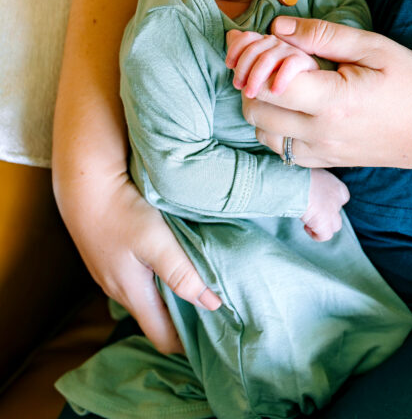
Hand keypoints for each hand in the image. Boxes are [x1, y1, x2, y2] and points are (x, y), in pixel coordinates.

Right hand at [60, 172, 221, 352]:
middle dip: (183, 319)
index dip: (187, 343)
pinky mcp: (108, 255)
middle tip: (213, 305)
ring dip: (170, 295)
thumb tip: (213, 304)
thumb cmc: (122, 210)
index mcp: (132, 293)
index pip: (162, 338)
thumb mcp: (157, 242)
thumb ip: (183, 274)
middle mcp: (118, 290)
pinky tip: (172, 258)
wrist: (83, 183)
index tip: (213, 333)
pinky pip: (136, 277)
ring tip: (198, 281)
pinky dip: (156, 277)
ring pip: (146, 296)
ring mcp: (110, 273)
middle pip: (155, 318)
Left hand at [239, 16, 411, 171]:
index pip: (268, 83)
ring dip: (261, 102)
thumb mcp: (373, 47)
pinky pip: (281, 147)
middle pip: (255, 109)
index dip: (257, 57)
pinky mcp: (325, 162)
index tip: (263, 39)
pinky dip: (275, 124)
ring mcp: (321, 153)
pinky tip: (295, 102)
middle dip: (252, 78)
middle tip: (271, 56)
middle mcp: (321, 134)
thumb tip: (277, 27)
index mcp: (333, 102)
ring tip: (284, 79)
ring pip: (262, 132)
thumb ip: (322, 35)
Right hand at [301, 168, 349, 240]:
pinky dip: (317, 235)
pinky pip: (325, 236)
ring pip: (336, 225)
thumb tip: (307, 183)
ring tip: (310, 221)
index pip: (343, 196)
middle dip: (327, 212)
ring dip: (325, 225)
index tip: (318, 199)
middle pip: (338, 211)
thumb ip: (315, 180)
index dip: (331, 200)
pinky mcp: (324, 224)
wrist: (296, 182)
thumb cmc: (299, 173)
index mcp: (336, 185)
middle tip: (312, 209)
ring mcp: (332, 212)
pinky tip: (306, 227)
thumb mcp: (312, 173)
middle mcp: (337, 199)